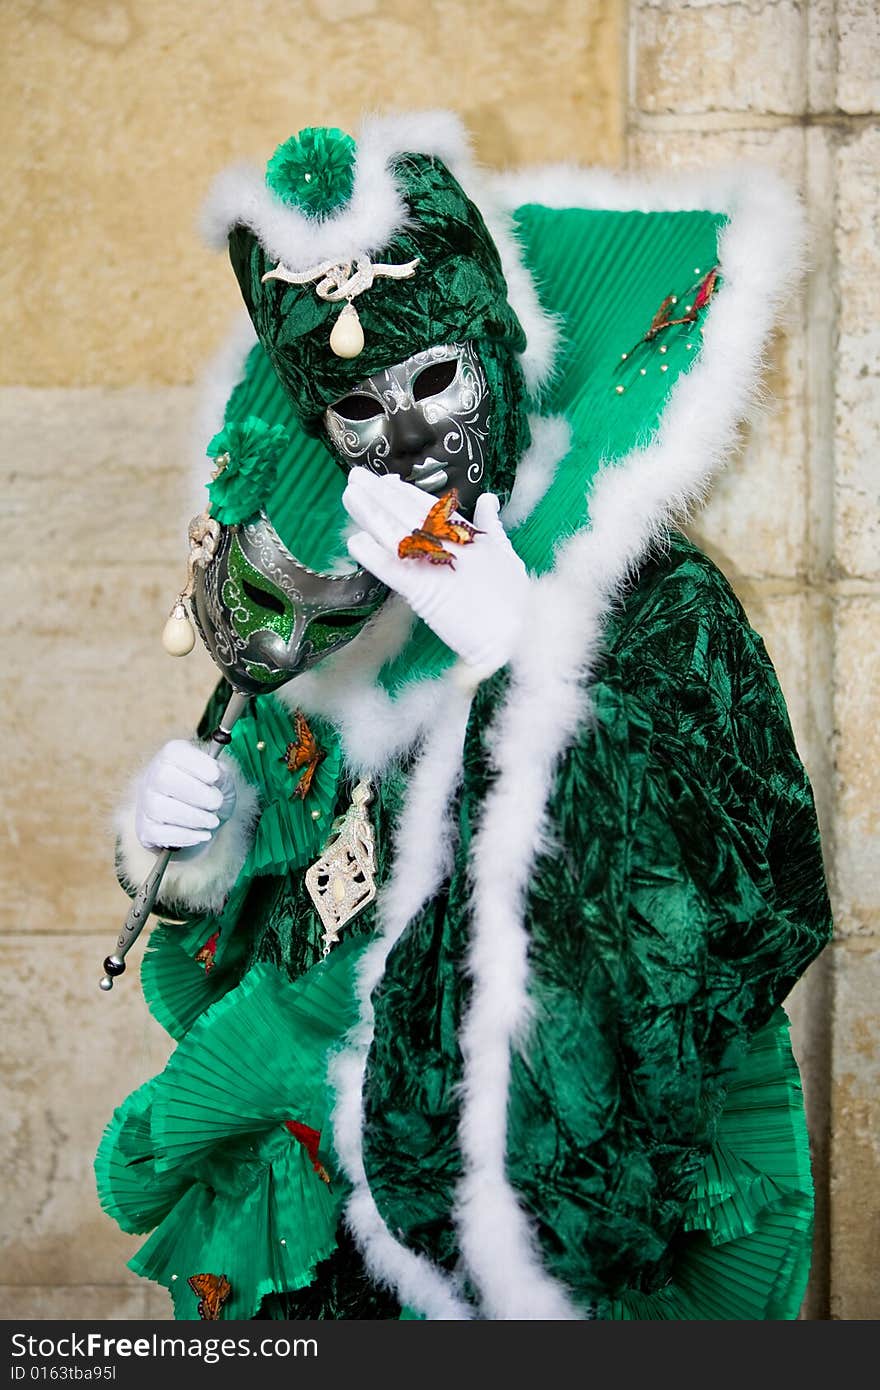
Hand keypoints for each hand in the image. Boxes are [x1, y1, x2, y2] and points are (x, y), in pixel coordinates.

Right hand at [135, 740, 236, 852]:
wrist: (201, 821)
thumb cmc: (209, 792)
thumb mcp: (221, 777)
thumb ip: (221, 773)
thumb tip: (216, 775)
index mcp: (171, 756)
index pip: (174, 752)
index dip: (198, 764)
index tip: (216, 776)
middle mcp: (152, 776)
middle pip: (163, 778)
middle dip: (196, 793)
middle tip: (217, 803)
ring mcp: (145, 803)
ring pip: (159, 808)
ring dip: (193, 817)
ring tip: (213, 821)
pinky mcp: (145, 830)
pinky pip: (158, 834)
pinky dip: (185, 836)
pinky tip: (202, 835)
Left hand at [342, 468, 529, 675]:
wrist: (514, 639)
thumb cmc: (514, 603)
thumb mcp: (508, 556)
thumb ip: (493, 526)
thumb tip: (488, 499)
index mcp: (468, 534)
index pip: (430, 506)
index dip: (404, 492)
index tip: (386, 481)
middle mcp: (449, 544)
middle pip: (407, 512)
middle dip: (380, 493)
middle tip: (357, 476)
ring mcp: (434, 566)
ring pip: (395, 533)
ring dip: (370, 512)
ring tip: (350, 494)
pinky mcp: (423, 593)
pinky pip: (392, 570)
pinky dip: (372, 556)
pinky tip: (355, 541)